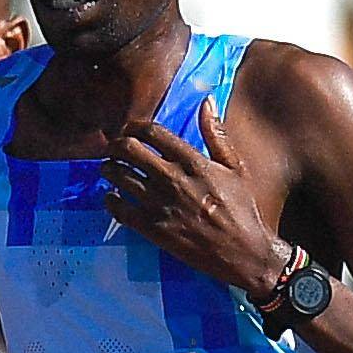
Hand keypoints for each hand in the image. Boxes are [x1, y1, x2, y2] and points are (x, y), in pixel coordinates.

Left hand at [101, 99, 288, 295]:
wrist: (243, 252)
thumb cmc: (241, 208)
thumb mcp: (236, 167)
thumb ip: (216, 134)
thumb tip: (207, 101)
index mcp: (194, 162)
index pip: (154, 133)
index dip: (135, 127)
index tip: (130, 129)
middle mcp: (174, 180)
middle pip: (130, 150)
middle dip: (116, 145)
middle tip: (114, 148)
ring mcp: (162, 205)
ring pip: (120, 177)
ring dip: (109, 169)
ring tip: (110, 169)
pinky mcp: (154, 230)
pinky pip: (120, 209)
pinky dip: (110, 200)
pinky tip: (111, 197)